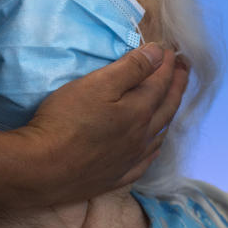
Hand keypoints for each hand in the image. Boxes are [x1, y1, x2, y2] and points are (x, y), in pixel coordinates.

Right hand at [18, 43, 187, 204]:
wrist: (42, 169)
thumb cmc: (66, 121)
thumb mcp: (97, 84)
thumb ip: (131, 68)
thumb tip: (159, 54)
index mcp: (139, 111)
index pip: (160, 82)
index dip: (168, 64)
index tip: (172, 50)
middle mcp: (141, 136)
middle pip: (167, 107)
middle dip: (177, 84)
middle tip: (185, 68)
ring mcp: (130, 159)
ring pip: (159, 134)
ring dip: (169, 114)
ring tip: (173, 101)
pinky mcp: (116, 177)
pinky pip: (145, 161)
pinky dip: (154, 148)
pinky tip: (154, 146)